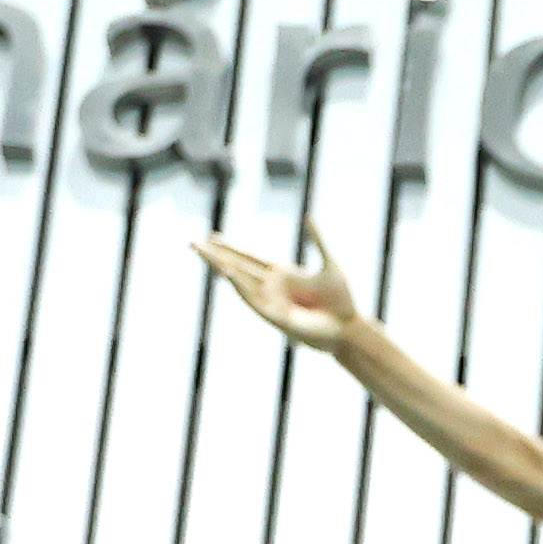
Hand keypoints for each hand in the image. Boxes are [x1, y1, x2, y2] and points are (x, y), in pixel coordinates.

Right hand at [194, 223, 360, 359]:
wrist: (349, 327)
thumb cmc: (342, 301)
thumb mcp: (330, 264)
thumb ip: (318, 240)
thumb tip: (309, 216)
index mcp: (283, 274)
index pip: (250, 257)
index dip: (232, 247)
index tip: (214, 236)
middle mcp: (272, 287)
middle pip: (238, 266)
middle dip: (216, 255)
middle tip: (193, 242)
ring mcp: (272, 301)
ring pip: (240, 282)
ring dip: (222, 267)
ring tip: (205, 253)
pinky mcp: (275, 316)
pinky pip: (253, 299)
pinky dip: (240, 286)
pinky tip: (228, 272)